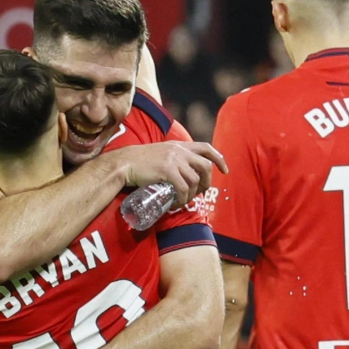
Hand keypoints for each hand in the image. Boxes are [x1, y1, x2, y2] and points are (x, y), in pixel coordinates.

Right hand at [112, 141, 228, 207]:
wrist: (124, 163)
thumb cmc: (139, 161)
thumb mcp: (161, 152)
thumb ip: (173, 157)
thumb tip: (184, 172)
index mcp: (179, 145)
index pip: (206, 147)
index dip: (218, 158)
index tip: (225, 170)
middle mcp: (180, 150)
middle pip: (205, 166)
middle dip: (207, 183)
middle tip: (200, 193)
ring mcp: (174, 160)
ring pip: (195, 180)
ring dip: (192, 195)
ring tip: (183, 201)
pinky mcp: (167, 171)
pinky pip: (183, 188)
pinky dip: (182, 199)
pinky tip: (176, 204)